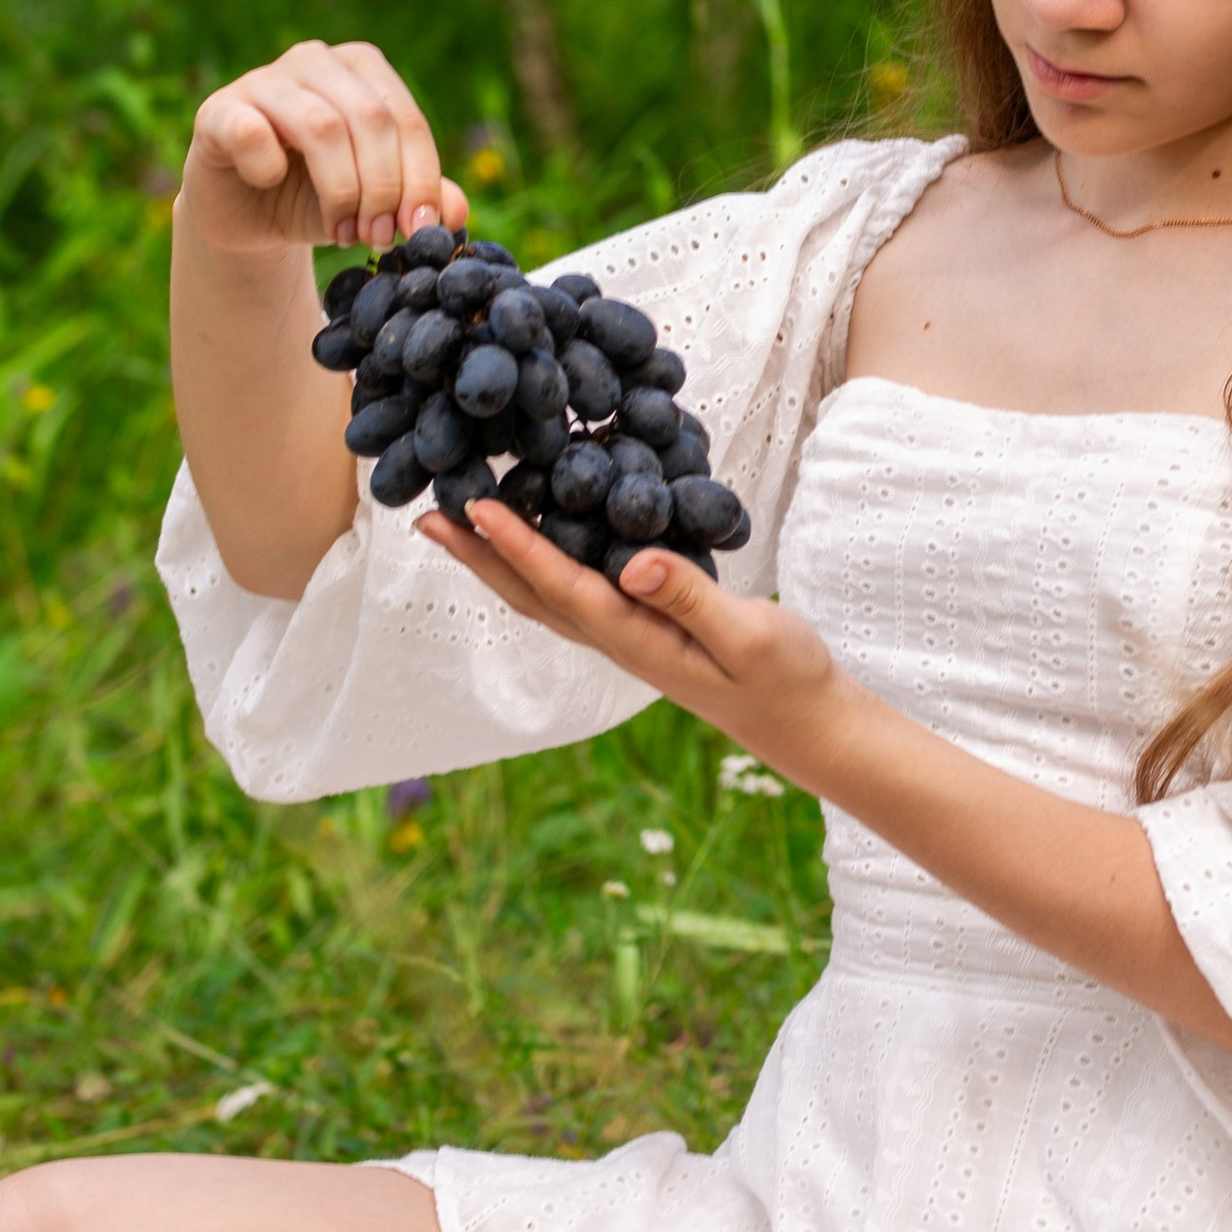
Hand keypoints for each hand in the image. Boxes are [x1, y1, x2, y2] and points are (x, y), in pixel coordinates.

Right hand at [181, 41, 472, 259]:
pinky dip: (269, 167)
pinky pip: (252, 132)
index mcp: (362, 67)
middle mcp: (316, 60)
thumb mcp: (375, 200)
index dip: (420, 179)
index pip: (406, 119)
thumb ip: (418, 197)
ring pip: (321, 125)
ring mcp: (263, 79)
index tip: (420, 231)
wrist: (247, 217)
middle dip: (383, 188)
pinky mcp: (218, 109)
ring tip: (343, 233)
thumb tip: (457, 211)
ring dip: (340, 190)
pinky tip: (270, 185)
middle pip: (371, 119)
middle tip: (378, 238)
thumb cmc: (316, 197)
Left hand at [422, 501, 851, 786]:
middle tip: (424, 518)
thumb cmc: (785, 679)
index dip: (517, 547)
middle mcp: (620, 643)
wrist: (807, 724)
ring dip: (499, 562)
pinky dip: (542, 565)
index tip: (474, 507)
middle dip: (478, 557)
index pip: (563, 587)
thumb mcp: (748, 635)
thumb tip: (632, 565)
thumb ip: (690, 598)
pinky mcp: (646, 633)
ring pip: (548, 597)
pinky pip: (577, 594)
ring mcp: (629, 641)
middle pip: (533, 595)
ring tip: (460, 527)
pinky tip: (539, 545)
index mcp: (639, 640)